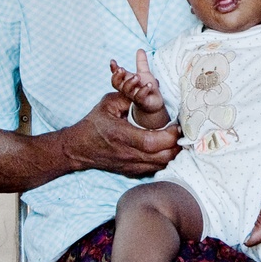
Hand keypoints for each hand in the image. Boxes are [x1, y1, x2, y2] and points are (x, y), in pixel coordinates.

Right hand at [65, 92, 180, 176]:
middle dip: (177, 145)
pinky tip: (166, 149)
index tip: (176, 125)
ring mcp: (130, 166)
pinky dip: (164, 161)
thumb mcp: (108, 103)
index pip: (152, 142)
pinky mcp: (131, 172)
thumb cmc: (94, 123)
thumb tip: (149, 89)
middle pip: (162, 157)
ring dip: (173, 154)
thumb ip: (129, 96)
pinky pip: (155, 170)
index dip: (169, 135)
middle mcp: (127, 154)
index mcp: (122, 135)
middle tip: (182, 132)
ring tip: (177, 140)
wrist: (78, 148)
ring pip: (161, 166)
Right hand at [109, 50, 164, 115]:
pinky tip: (149, 85)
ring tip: (138, 76)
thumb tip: (140, 49)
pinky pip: (139, 97)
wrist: (154, 103)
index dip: (113, 69)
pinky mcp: (142, 102)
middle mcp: (127, 89)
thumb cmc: (146, 88)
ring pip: (127, 90)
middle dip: (118, 76)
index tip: (113, 61)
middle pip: (117, 84)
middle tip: (122, 69)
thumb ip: (141, 62)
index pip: (116, 76)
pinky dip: (144, 90)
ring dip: (131, 82)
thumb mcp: (144, 73)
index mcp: (126, 82)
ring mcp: (134, 96)